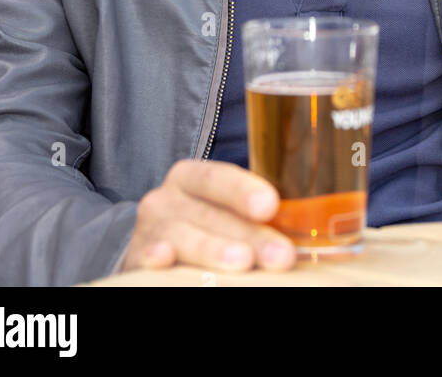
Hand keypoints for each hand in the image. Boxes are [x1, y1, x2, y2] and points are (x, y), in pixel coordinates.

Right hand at [121, 160, 296, 273]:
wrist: (148, 247)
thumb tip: (306, 229)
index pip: (219, 178)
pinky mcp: (135, 256)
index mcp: (191, 178)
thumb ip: (253, 216)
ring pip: (182, 236)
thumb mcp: (219, 212)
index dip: (244, 190)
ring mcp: (149, 228)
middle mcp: (167, 198)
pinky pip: (147, 256)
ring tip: (243, 263)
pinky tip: (167, 261)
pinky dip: (157, 258)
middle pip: (210, 214)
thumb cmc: (198, 227)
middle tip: (280, 254)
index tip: (271, 205)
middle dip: (248, 235)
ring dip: (214, 250)